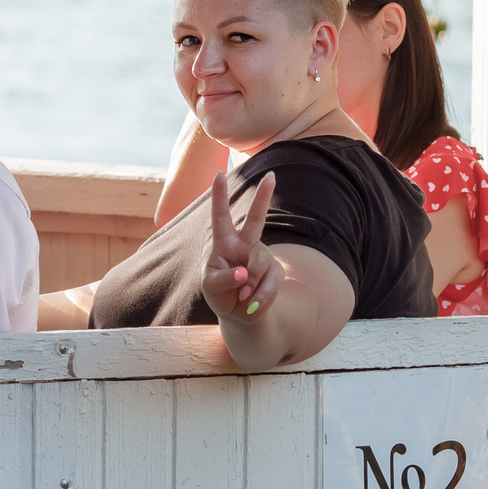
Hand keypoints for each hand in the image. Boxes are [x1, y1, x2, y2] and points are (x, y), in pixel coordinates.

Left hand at [201, 171, 281, 322]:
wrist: (239, 313)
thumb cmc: (220, 293)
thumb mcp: (212, 288)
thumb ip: (224, 280)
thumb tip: (244, 274)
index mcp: (224, 243)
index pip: (220, 217)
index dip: (219, 197)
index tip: (218, 175)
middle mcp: (244, 244)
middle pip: (255, 219)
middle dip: (263, 197)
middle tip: (271, 176)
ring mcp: (261, 256)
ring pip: (260, 260)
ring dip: (250, 283)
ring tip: (242, 296)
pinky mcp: (275, 271)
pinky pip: (271, 280)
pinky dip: (260, 297)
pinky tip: (252, 303)